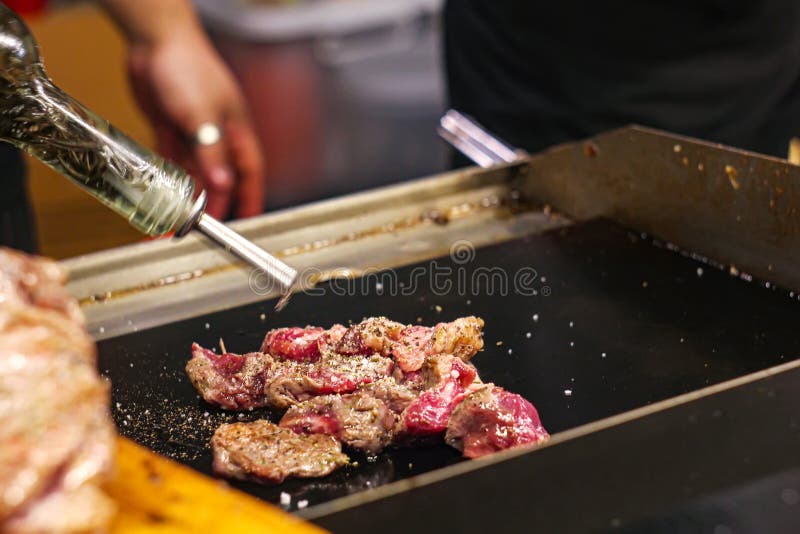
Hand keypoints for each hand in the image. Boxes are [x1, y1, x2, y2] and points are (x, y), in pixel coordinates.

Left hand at [126, 27, 263, 218]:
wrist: (154, 40)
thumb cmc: (188, 66)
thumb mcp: (201, 114)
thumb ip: (211, 152)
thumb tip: (223, 185)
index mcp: (236, 132)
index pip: (249, 174)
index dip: (249, 199)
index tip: (245, 223)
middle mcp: (217, 137)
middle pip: (218, 180)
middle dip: (209, 206)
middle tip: (196, 229)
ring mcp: (193, 134)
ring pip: (192, 175)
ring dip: (183, 198)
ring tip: (172, 220)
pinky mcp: (169, 131)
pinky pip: (169, 164)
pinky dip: (166, 181)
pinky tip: (159, 197)